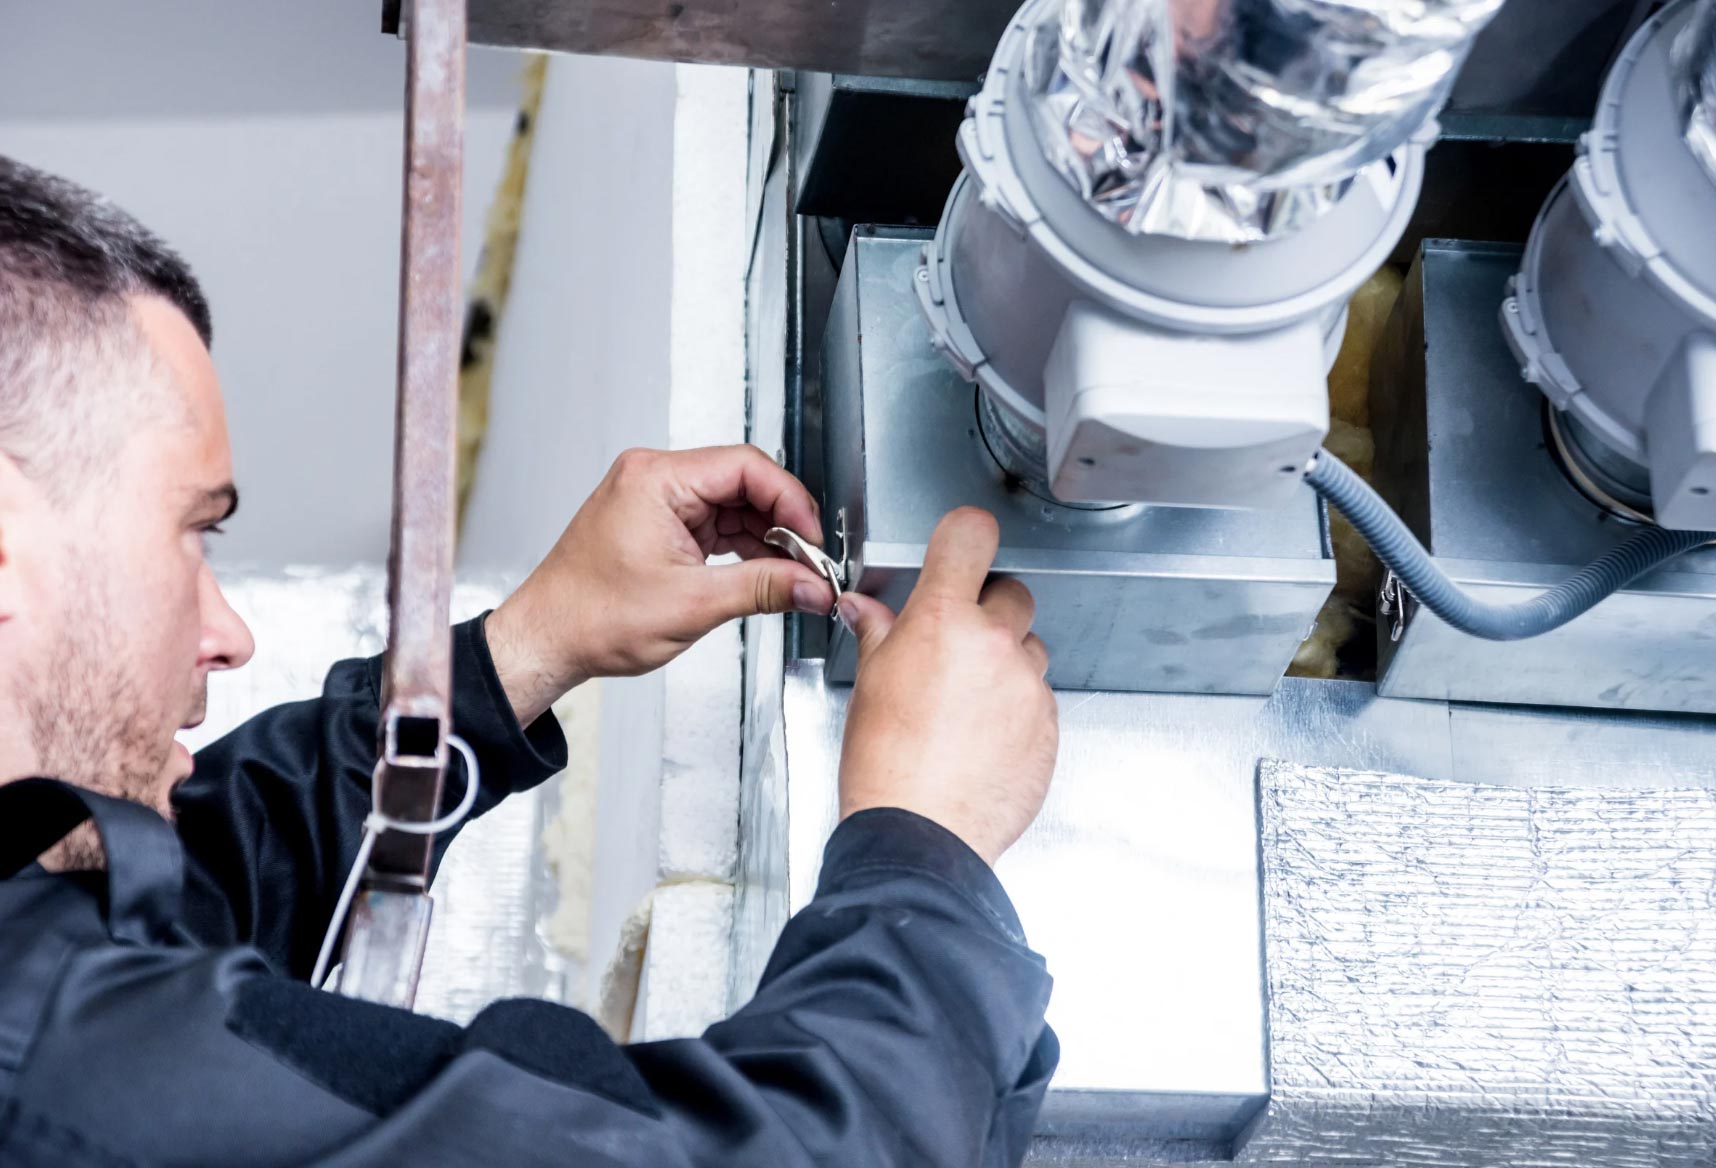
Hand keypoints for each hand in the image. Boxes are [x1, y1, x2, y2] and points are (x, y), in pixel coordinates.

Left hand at [486, 446, 836, 724]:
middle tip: (809, 561)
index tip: (812, 538)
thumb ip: (763, 588)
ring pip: (732, 504)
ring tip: (790, 574)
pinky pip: (713, 522)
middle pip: (743, 482)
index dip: (790, 502)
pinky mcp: (657, 522)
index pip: (746, 467)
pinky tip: (762, 572)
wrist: (548, 640)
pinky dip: (741, 547)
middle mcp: (653, 478)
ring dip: (764, 538)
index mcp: (655, 479)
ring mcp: (655, 499)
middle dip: (781, 523)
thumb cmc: (591, 618)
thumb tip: (811, 584)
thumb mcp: (693, 604)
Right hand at [836, 508, 1057, 864]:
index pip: (970, 537)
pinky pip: (1038, 697)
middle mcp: (994, 643)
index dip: (966, 536)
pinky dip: (1016, 708)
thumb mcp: (871, 684)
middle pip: (1012, 593)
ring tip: (966, 702)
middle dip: (987, 611)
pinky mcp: (1049, 725)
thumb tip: (865, 610)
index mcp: (943, 620)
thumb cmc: (886, 765)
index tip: (963, 547)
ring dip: (1005, 662)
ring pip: (1028, 649)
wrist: (919, 833)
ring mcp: (1027, 685)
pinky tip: (982, 736)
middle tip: (956, 645)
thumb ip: (879, 633)